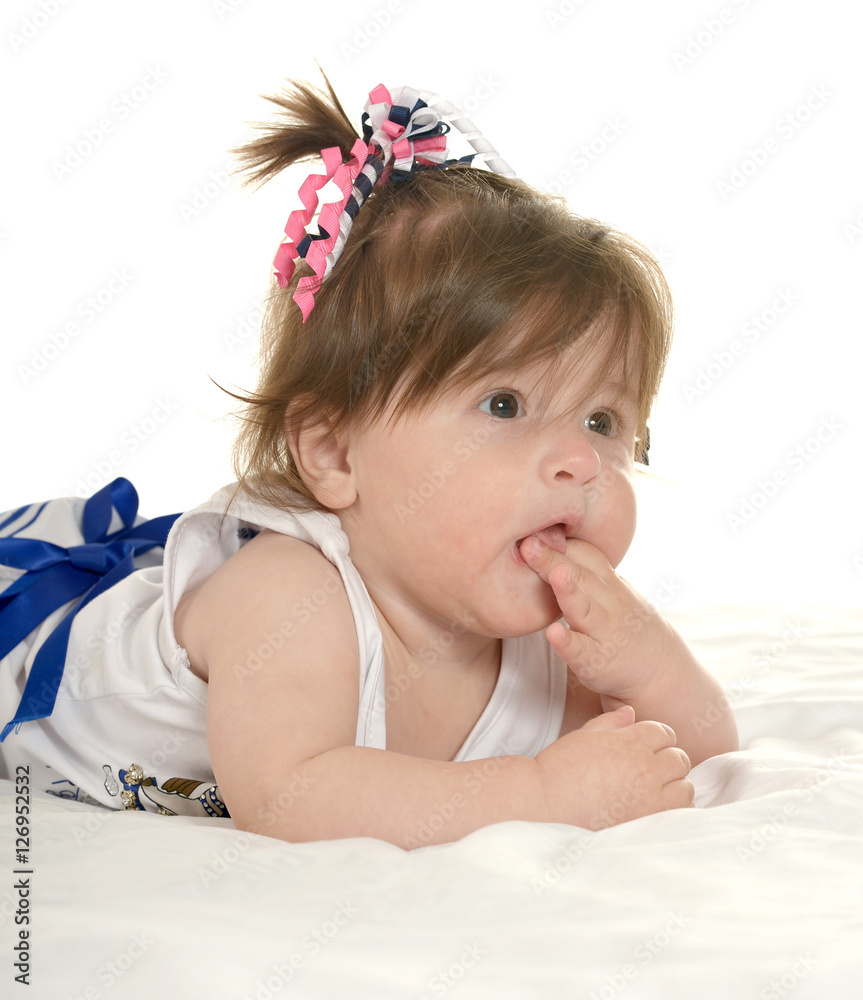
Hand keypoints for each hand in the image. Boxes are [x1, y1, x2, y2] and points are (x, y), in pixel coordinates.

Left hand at [519, 534, 681, 701]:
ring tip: (554, 574)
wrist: (660, 669)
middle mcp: (609, 604)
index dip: (561, 543)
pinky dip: (568, 643)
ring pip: (584, 609)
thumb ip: (585, 572)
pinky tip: (553, 633)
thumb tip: (546, 542)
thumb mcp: (611, 593)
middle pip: (580, 576)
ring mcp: (604, 632)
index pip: (586, 556)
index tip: (533, 528)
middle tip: (527, 542)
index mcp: (609, 583)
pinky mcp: (597, 662)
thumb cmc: (622, 624)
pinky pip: (582, 651)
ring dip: (568, 591)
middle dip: (553, 559)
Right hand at [535, 706, 692, 828]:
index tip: (647, 746)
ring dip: (675, 784)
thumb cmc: (560, 767)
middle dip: (668, 759)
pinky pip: (680, 813)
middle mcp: (645, 768)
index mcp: (630, 742)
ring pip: (686, 787)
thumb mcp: (585, 735)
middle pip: (679, 758)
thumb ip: (612, 722)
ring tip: (656, 787)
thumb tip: (631, 713)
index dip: (657, 737)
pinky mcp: (648, 822)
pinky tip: (658, 806)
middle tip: (651, 767)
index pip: (665, 732)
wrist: (546, 804)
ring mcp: (649, 798)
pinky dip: (676, 808)